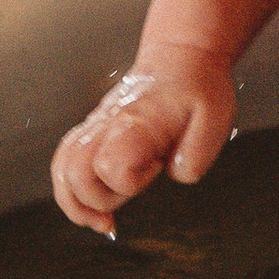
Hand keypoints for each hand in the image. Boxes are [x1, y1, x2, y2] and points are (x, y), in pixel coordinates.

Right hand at [49, 47, 233, 231]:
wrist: (181, 57)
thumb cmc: (197, 87)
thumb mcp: (215, 120)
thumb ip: (195, 157)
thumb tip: (174, 176)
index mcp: (137, 123)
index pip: (111, 164)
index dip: (132, 182)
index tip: (156, 168)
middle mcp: (109, 124)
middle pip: (76, 173)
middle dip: (99, 201)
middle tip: (129, 199)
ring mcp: (97, 126)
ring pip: (62, 167)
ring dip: (75, 202)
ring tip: (100, 220)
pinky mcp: (94, 130)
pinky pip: (65, 160)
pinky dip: (71, 189)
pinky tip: (92, 204)